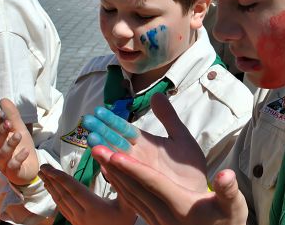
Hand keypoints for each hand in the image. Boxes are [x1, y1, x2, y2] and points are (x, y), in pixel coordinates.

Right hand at [0, 99, 37, 185]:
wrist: (30, 168)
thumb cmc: (22, 148)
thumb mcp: (20, 130)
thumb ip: (12, 117)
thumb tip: (3, 100)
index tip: (2, 113)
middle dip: (1, 132)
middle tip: (9, 123)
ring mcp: (4, 163)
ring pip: (3, 154)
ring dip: (10, 144)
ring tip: (19, 135)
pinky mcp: (13, 172)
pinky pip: (13, 166)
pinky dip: (19, 158)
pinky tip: (26, 151)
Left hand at [38, 164, 136, 224]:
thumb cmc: (125, 221)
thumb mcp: (129, 203)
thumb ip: (120, 183)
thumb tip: (110, 164)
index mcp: (94, 207)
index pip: (73, 189)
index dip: (61, 178)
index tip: (50, 168)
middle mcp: (82, 214)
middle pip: (63, 194)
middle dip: (52, 180)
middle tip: (43, 167)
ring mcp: (77, 220)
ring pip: (61, 202)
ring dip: (51, 187)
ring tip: (44, 176)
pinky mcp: (76, 223)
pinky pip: (62, 209)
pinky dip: (55, 198)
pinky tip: (53, 191)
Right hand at [83, 93, 206, 192]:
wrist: (197, 189)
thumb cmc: (189, 165)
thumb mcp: (180, 136)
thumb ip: (168, 117)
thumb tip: (156, 94)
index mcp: (145, 143)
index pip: (125, 130)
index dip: (112, 121)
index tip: (99, 110)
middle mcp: (137, 157)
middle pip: (115, 142)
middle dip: (101, 132)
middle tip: (87, 120)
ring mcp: (137, 170)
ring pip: (117, 159)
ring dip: (104, 150)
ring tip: (91, 140)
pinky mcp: (142, 184)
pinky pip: (125, 178)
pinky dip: (115, 172)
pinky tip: (105, 164)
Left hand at [93, 147, 247, 224]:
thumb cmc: (228, 221)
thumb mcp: (234, 205)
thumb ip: (228, 190)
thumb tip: (226, 175)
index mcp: (181, 206)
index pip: (152, 184)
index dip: (134, 169)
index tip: (116, 155)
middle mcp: (165, 215)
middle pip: (134, 188)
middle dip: (114, 167)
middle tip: (96, 147)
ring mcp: (158, 220)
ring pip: (130, 195)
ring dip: (113, 175)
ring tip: (100, 157)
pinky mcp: (156, 222)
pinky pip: (133, 202)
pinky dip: (120, 187)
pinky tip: (113, 177)